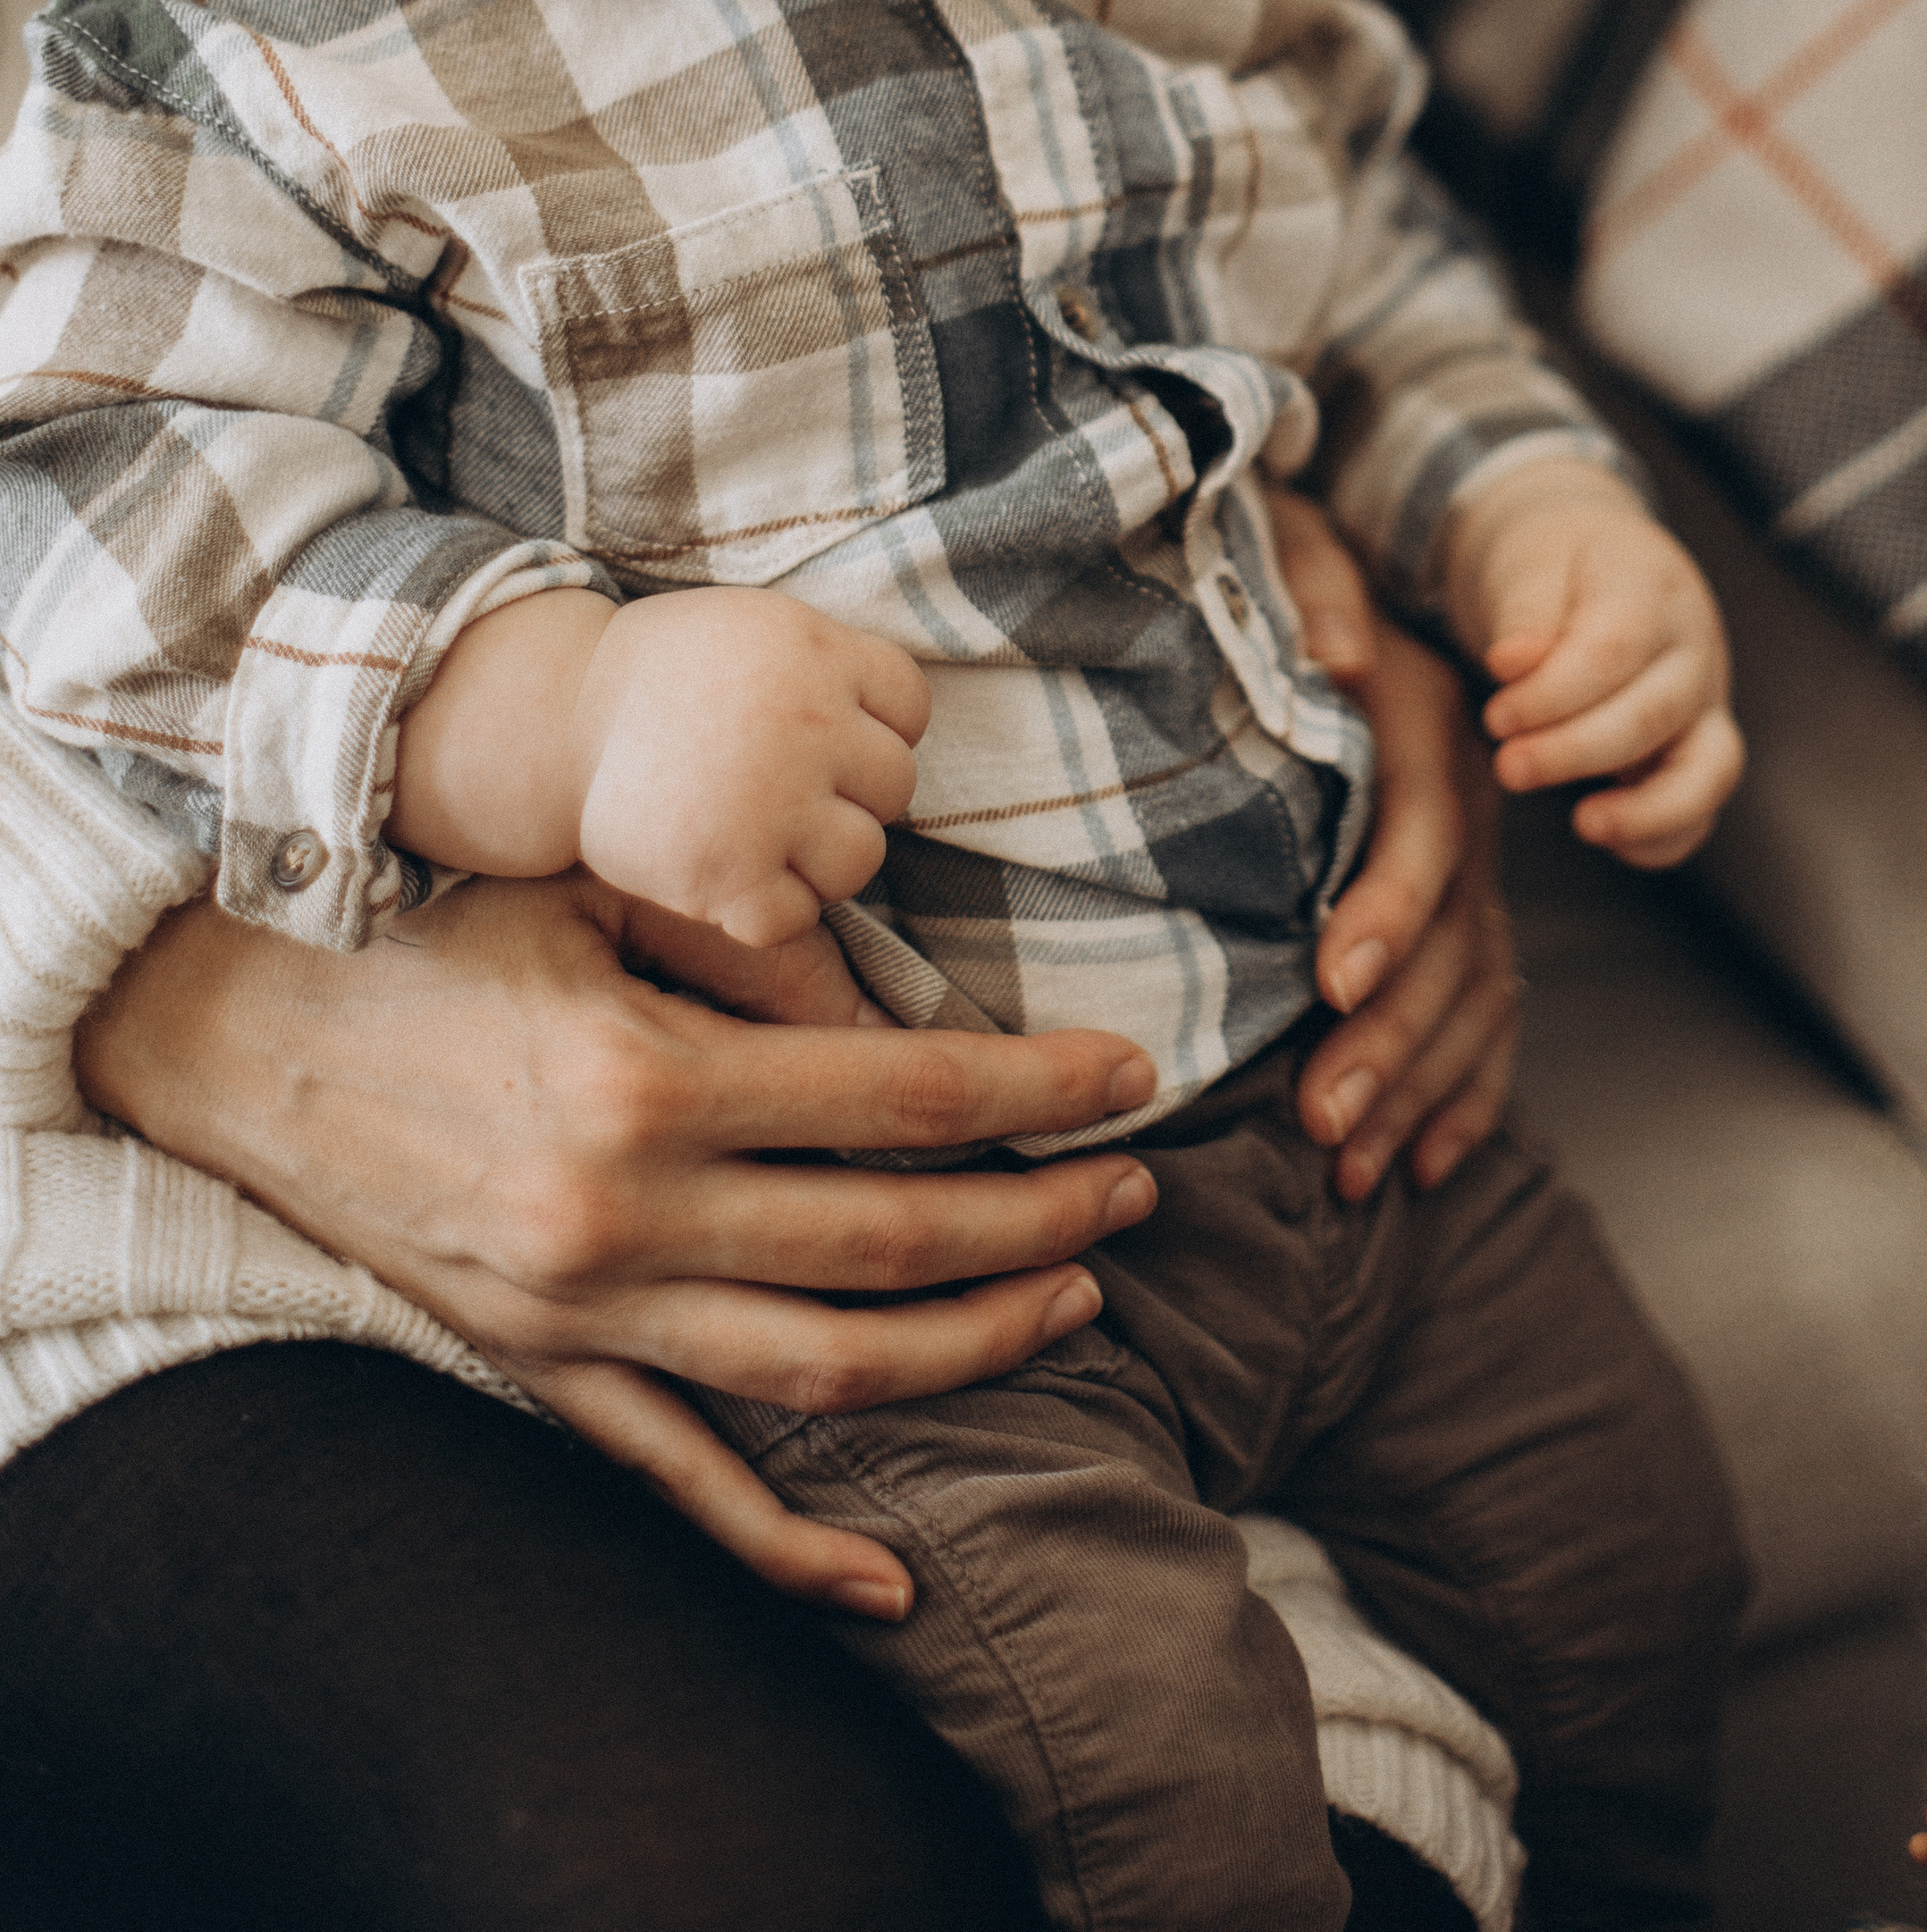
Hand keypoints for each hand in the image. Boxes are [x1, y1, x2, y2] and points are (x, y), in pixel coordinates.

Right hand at [75, 871, 1158, 1619]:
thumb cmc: (430, 927)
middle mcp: (624, 1213)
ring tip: (1071, 1299)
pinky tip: (889, 1585)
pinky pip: (680, 1483)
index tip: (1132, 1080)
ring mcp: (581, 1310)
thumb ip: (742, 936)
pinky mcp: (538, 1367)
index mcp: (648, 1075)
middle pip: (892, 1241)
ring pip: (824, 1368)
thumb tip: (888, 989)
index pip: (904, 1098)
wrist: (244, 1031)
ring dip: (971, 1346)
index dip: (1039, 1095)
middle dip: (1042, 1217)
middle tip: (1135, 1189)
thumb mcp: (589, 887)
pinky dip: (789, 1549)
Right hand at [572, 587, 929, 950]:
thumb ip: (832, 668)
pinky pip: (796, 917)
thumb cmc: (666, 678)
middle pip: (894, 784)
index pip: (911, 704)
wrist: (554, 720)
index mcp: (814, 652)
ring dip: (820, 859)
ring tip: (764, 839)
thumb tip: (898, 729)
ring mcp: (769, 803)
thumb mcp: (757, 629)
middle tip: (784, 792)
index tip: (823, 735)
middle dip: (849, 794)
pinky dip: (767, 911)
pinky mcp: (728, 873)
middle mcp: (804, 724)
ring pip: (860, 858)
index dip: (875, 725)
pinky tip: (731, 879)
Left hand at [1263, 488, 1522, 1200]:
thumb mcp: (1285, 550)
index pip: (1424, 826)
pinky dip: (1466, 1088)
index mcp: (1428, 715)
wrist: (1324, 557)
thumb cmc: (1270, 564)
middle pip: (1456, 931)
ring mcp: (1478, 851)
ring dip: (1420, 1086)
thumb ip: (1312, 594)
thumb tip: (1343, 657)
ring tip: (1350, 1169)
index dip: (1386, 906)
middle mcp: (1470, 791)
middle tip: (1320, 1120)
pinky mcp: (1468, 895)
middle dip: (1394, 1037)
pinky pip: (1491, 1004)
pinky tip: (1427, 1162)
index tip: (1330, 982)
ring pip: (1477, 986)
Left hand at [1443, 458, 1742, 868]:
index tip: (1497, 716)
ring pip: (1707, 771)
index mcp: (1651, 589)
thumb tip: (1512, 663)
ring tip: (1584, 823)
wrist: (1590, 561)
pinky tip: (1604, 834)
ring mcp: (1704, 705)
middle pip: (1654, 715)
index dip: (1554, 694)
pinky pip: (1700, 807)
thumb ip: (1524, 612)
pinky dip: (1664, 835)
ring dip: (1645, 809)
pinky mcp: (1697, 749)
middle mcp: (1692, 650)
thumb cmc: (1555, 563)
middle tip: (1510, 767)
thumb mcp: (1530, 562)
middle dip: (1577, 751)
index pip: (1614, 652)